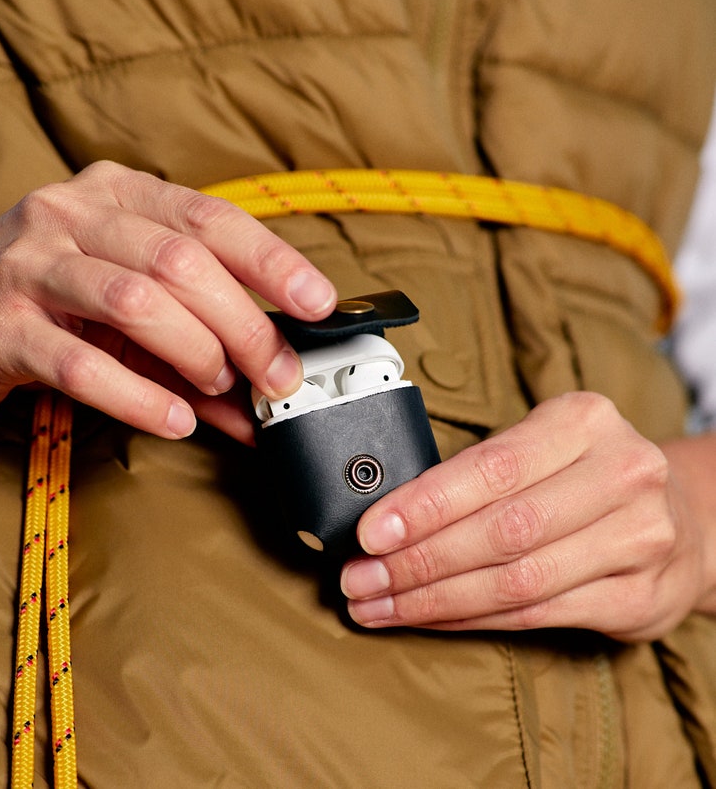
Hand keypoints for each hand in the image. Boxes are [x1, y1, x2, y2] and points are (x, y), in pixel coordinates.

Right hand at [0, 161, 335, 441]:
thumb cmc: (46, 302)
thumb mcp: (127, 309)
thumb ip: (196, 344)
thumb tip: (262, 397)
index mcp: (117, 196)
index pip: (210, 218)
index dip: (272, 261)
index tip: (317, 302)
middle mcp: (73, 217)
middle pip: (180, 262)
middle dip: (244, 325)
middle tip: (277, 374)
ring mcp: (30, 266)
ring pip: (137, 301)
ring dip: (196, 352)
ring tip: (219, 388)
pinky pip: (82, 363)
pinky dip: (139, 396)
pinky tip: (174, 419)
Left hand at [341, 392, 712, 641]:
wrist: (681, 514)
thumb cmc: (585, 473)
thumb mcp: (543, 444)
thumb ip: (479, 471)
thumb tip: (388, 512)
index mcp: (585, 422)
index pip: (491, 467)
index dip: (425, 505)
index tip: (370, 532)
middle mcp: (622, 474)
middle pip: (502, 530)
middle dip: (418, 561)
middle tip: (360, 579)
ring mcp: (639, 539)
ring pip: (516, 580)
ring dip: (434, 599)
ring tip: (380, 605)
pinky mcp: (639, 597)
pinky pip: (538, 615)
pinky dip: (472, 620)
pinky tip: (431, 618)